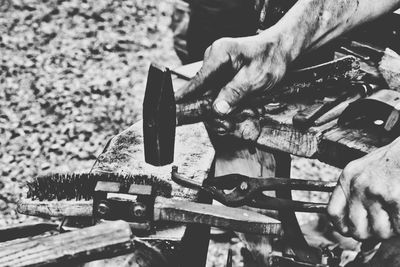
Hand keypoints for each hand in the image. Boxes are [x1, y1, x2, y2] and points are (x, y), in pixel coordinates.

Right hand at [176, 30, 290, 115]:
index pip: (198, 80)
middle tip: (227, 126)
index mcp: (219, 54)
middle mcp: (213, 61)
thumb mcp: (256, 78)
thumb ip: (235, 93)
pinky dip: (227, 106)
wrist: (280, 52)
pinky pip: (217, 96)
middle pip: (202, 93)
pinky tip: (240, 110)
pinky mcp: (219, 78)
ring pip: (210, 98)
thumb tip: (216, 109)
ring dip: (224, 111)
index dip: (185, 97)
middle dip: (214, 111)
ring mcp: (215, 70)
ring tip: (241, 116)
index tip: (173, 109)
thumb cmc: (269, 59)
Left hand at [327, 138, 399, 239]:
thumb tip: (354, 231)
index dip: (343, 227)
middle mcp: (357, 185)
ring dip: (391, 230)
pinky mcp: (394, 197)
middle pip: (357, 230)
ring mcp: (375, 192)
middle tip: (382, 224)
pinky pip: (398, 227)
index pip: (333, 213)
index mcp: (347, 178)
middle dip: (371, 233)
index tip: (352, 229)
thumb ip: (356, 194)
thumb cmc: (390, 161)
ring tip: (395, 214)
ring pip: (380, 232)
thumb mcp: (364, 171)